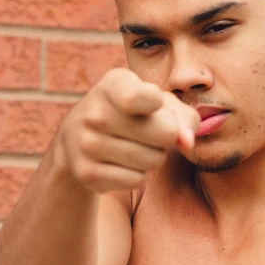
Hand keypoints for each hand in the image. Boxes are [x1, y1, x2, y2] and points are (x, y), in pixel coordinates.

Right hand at [55, 68, 200, 192]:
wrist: (77, 138)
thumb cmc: (133, 114)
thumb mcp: (158, 103)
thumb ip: (183, 116)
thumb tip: (187, 142)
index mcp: (114, 84)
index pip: (140, 97)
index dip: (158, 104)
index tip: (154, 103)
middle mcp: (95, 112)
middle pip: (164, 133)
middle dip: (167, 136)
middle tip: (151, 131)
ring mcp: (86, 144)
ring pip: (153, 160)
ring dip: (153, 157)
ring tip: (135, 145)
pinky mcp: (86, 173)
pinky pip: (136, 180)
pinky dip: (137, 175)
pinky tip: (121, 162)